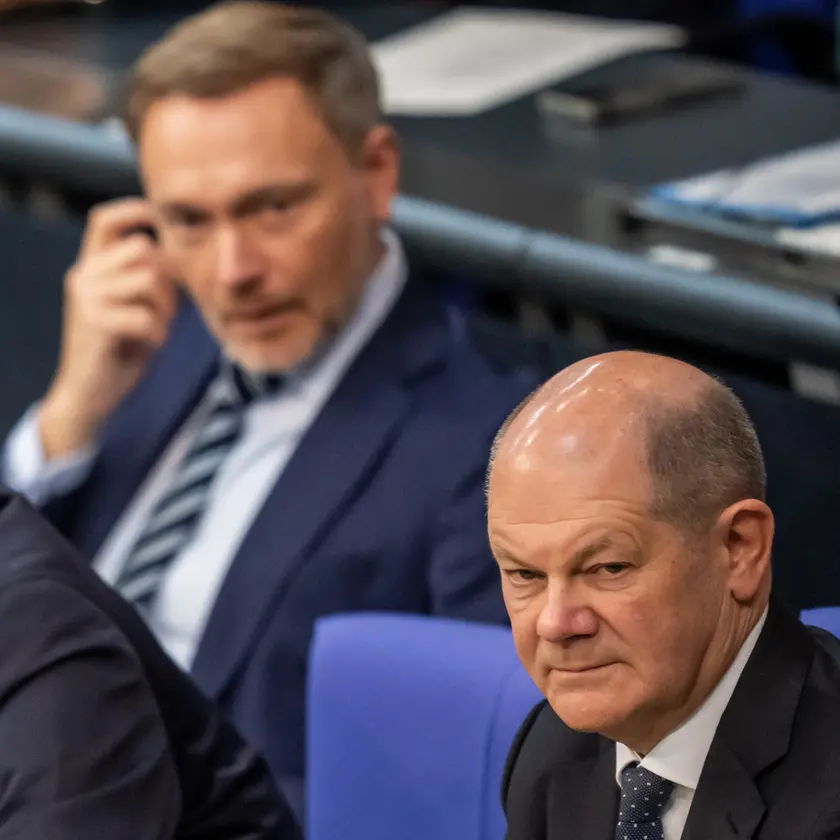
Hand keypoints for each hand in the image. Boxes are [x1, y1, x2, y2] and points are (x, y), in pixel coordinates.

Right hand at [39, 198, 176, 460]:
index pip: (105, 220)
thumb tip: (179, 253)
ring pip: (149, 280)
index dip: (135, 211)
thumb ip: (145, 278)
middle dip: (169, 279)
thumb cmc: (120, 349)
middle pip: (145, 249)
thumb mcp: (133, 306)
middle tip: (167, 311)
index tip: (163, 219)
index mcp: (91, 267)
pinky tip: (150, 344)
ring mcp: (86, 297)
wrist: (90, 393)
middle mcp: (83, 275)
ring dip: (166, 308)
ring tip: (158, 328)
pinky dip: (159, 333)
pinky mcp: (95, 323)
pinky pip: (147, 316)